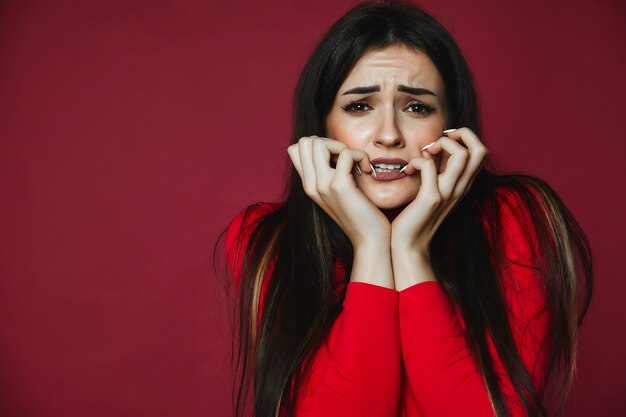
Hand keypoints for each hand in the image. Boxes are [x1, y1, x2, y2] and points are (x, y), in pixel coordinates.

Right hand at [287, 136, 390, 250]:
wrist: (369, 240)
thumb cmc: (359, 215)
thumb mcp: (337, 192)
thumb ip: (329, 173)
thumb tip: (333, 150)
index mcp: (308, 186)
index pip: (295, 149)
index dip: (319, 144)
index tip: (337, 158)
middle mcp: (311, 185)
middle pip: (305, 141)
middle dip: (330, 142)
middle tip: (348, 158)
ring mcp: (322, 186)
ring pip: (318, 143)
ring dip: (342, 146)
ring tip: (355, 162)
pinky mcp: (339, 186)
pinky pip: (345, 153)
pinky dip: (359, 155)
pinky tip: (366, 169)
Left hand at [390, 128, 488, 288]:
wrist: (408, 245)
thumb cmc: (415, 216)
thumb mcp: (433, 191)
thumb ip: (437, 172)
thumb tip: (431, 151)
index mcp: (463, 185)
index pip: (481, 152)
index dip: (465, 138)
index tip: (443, 141)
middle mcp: (461, 188)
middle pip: (481, 149)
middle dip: (461, 134)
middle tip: (438, 141)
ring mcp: (449, 193)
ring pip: (462, 154)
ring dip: (442, 143)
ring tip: (426, 153)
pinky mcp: (431, 198)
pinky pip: (428, 165)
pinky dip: (416, 160)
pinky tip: (407, 170)